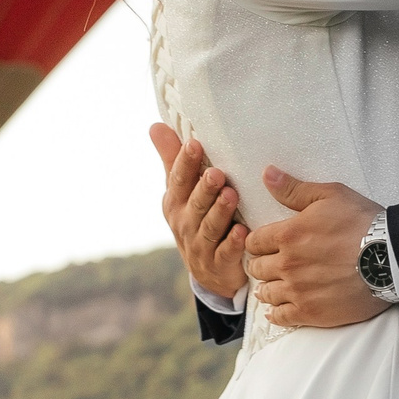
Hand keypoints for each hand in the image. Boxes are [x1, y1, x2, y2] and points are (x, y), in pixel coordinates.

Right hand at [149, 125, 247, 300]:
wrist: (208, 272)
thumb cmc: (196, 219)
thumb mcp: (182, 192)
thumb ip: (173, 160)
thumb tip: (156, 126)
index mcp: (175, 202)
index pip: (179, 180)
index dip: (186, 162)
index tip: (194, 144)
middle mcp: (184, 223)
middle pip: (195, 203)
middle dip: (205, 188)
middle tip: (217, 173)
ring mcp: (199, 246)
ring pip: (210, 227)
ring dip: (220, 212)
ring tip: (231, 196)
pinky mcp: (218, 265)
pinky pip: (225, 253)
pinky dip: (233, 243)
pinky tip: (243, 232)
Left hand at [243, 167, 388, 328]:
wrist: (390, 258)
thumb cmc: (362, 223)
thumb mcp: (330, 195)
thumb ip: (294, 189)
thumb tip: (268, 174)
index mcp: (288, 235)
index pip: (254, 241)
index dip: (257, 242)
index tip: (263, 244)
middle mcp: (287, 264)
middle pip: (257, 268)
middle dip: (260, 264)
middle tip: (268, 264)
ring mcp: (298, 291)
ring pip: (266, 292)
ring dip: (266, 288)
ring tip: (271, 286)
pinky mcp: (311, 312)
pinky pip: (281, 317)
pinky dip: (276, 314)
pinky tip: (277, 310)